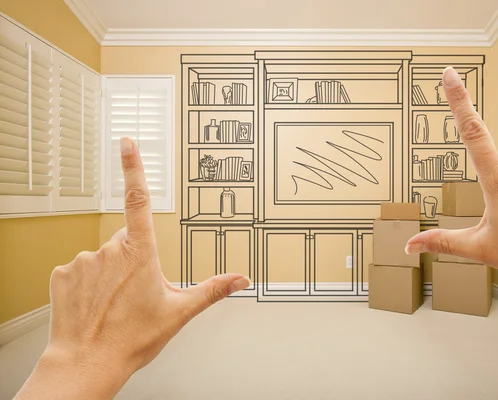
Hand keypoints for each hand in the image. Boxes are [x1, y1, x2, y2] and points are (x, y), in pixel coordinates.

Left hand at [15, 138, 250, 399]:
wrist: (87, 363)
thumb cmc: (132, 339)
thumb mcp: (180, 312)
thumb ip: (212, 289)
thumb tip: (240, 279)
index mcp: (140, 253)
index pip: (139, 200)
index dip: (133, 167)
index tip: (127, 143)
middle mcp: (109, 251)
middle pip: (126, 242)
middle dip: (133, 260)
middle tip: (136, 294)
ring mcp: (83, 261)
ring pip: (103, 257)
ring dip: (111, 274)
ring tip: (114, 305)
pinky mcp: (63, 274)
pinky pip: (81, 270)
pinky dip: (88, 283)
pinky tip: (94, 305)